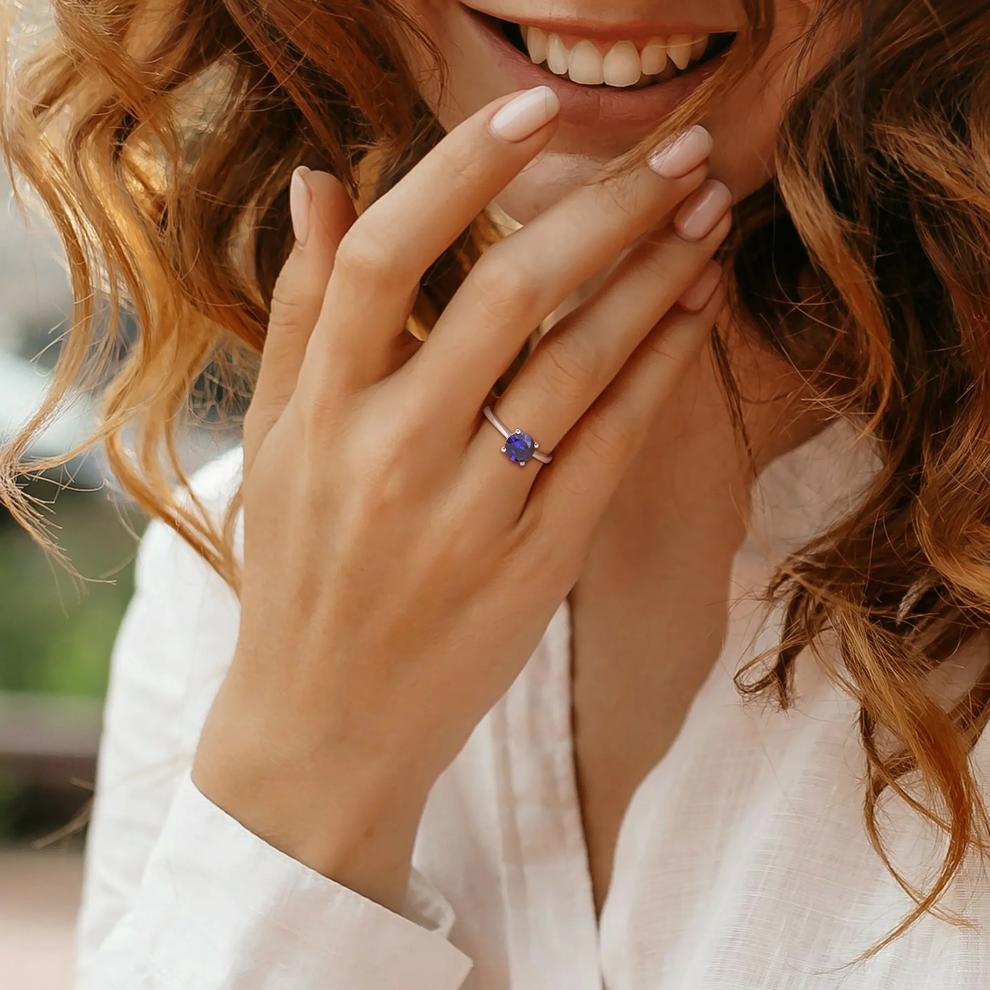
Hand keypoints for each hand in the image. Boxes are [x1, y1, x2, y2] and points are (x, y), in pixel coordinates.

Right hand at [192, 87, 729, 911]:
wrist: (327, 724)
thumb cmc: (299, 575)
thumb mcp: (281, 443)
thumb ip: (303, 312)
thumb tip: (319, 183)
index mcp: (319, 413)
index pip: (385, 256)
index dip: (463, 166)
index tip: (536, 105)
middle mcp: (393, 453)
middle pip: (513, 290)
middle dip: (610, 202)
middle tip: (683, 148)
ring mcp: (471, 512)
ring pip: (580, 361)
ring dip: (655, 273)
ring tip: (708, 212)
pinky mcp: (535, 563)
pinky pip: (611, 445)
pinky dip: (657, 366)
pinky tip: (691, 308)